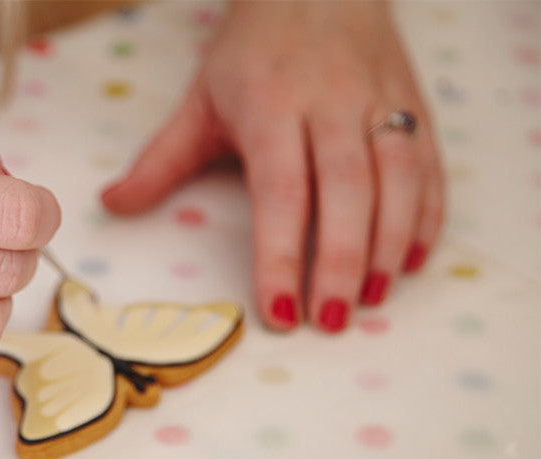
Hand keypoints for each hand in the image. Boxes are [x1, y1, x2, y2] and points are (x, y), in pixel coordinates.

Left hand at [101, 0, 444, 332]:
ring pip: (399, 179)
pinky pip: (431, 165)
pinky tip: (414, 260)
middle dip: (342, 264)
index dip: (282, 254)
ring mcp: (380, 102)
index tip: (278, 310)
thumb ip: (160, 159)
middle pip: (346, 192)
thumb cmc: (252, 50)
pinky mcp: (415, 103)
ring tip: (374, 301)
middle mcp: (333, 105)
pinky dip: (429, 215)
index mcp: (273, 106)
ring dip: (391, 245)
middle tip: (332, 323)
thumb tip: (112, 205)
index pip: (281, 192)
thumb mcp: (199, 99)